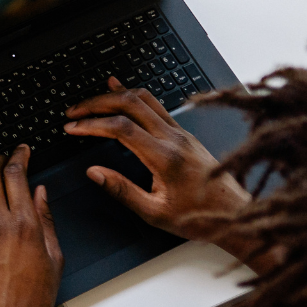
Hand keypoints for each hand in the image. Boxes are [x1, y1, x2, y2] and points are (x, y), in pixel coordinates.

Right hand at [64, 78, 263, 268]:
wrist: (235, 214)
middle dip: (96, 103)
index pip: (121, 128)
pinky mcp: (184, 134)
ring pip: (144, 98)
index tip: (72, 128)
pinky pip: (155, 105)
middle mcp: (175, 139)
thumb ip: (122, 191)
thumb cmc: (198, 216)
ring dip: (114, 96)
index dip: (92, 124)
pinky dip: (133, 96)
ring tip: (90, 101)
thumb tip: (94, 173)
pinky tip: (121, 90)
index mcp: (165, 158)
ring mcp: (181, 133)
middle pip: (130, 104)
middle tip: (74, 112)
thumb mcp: (155, 213)